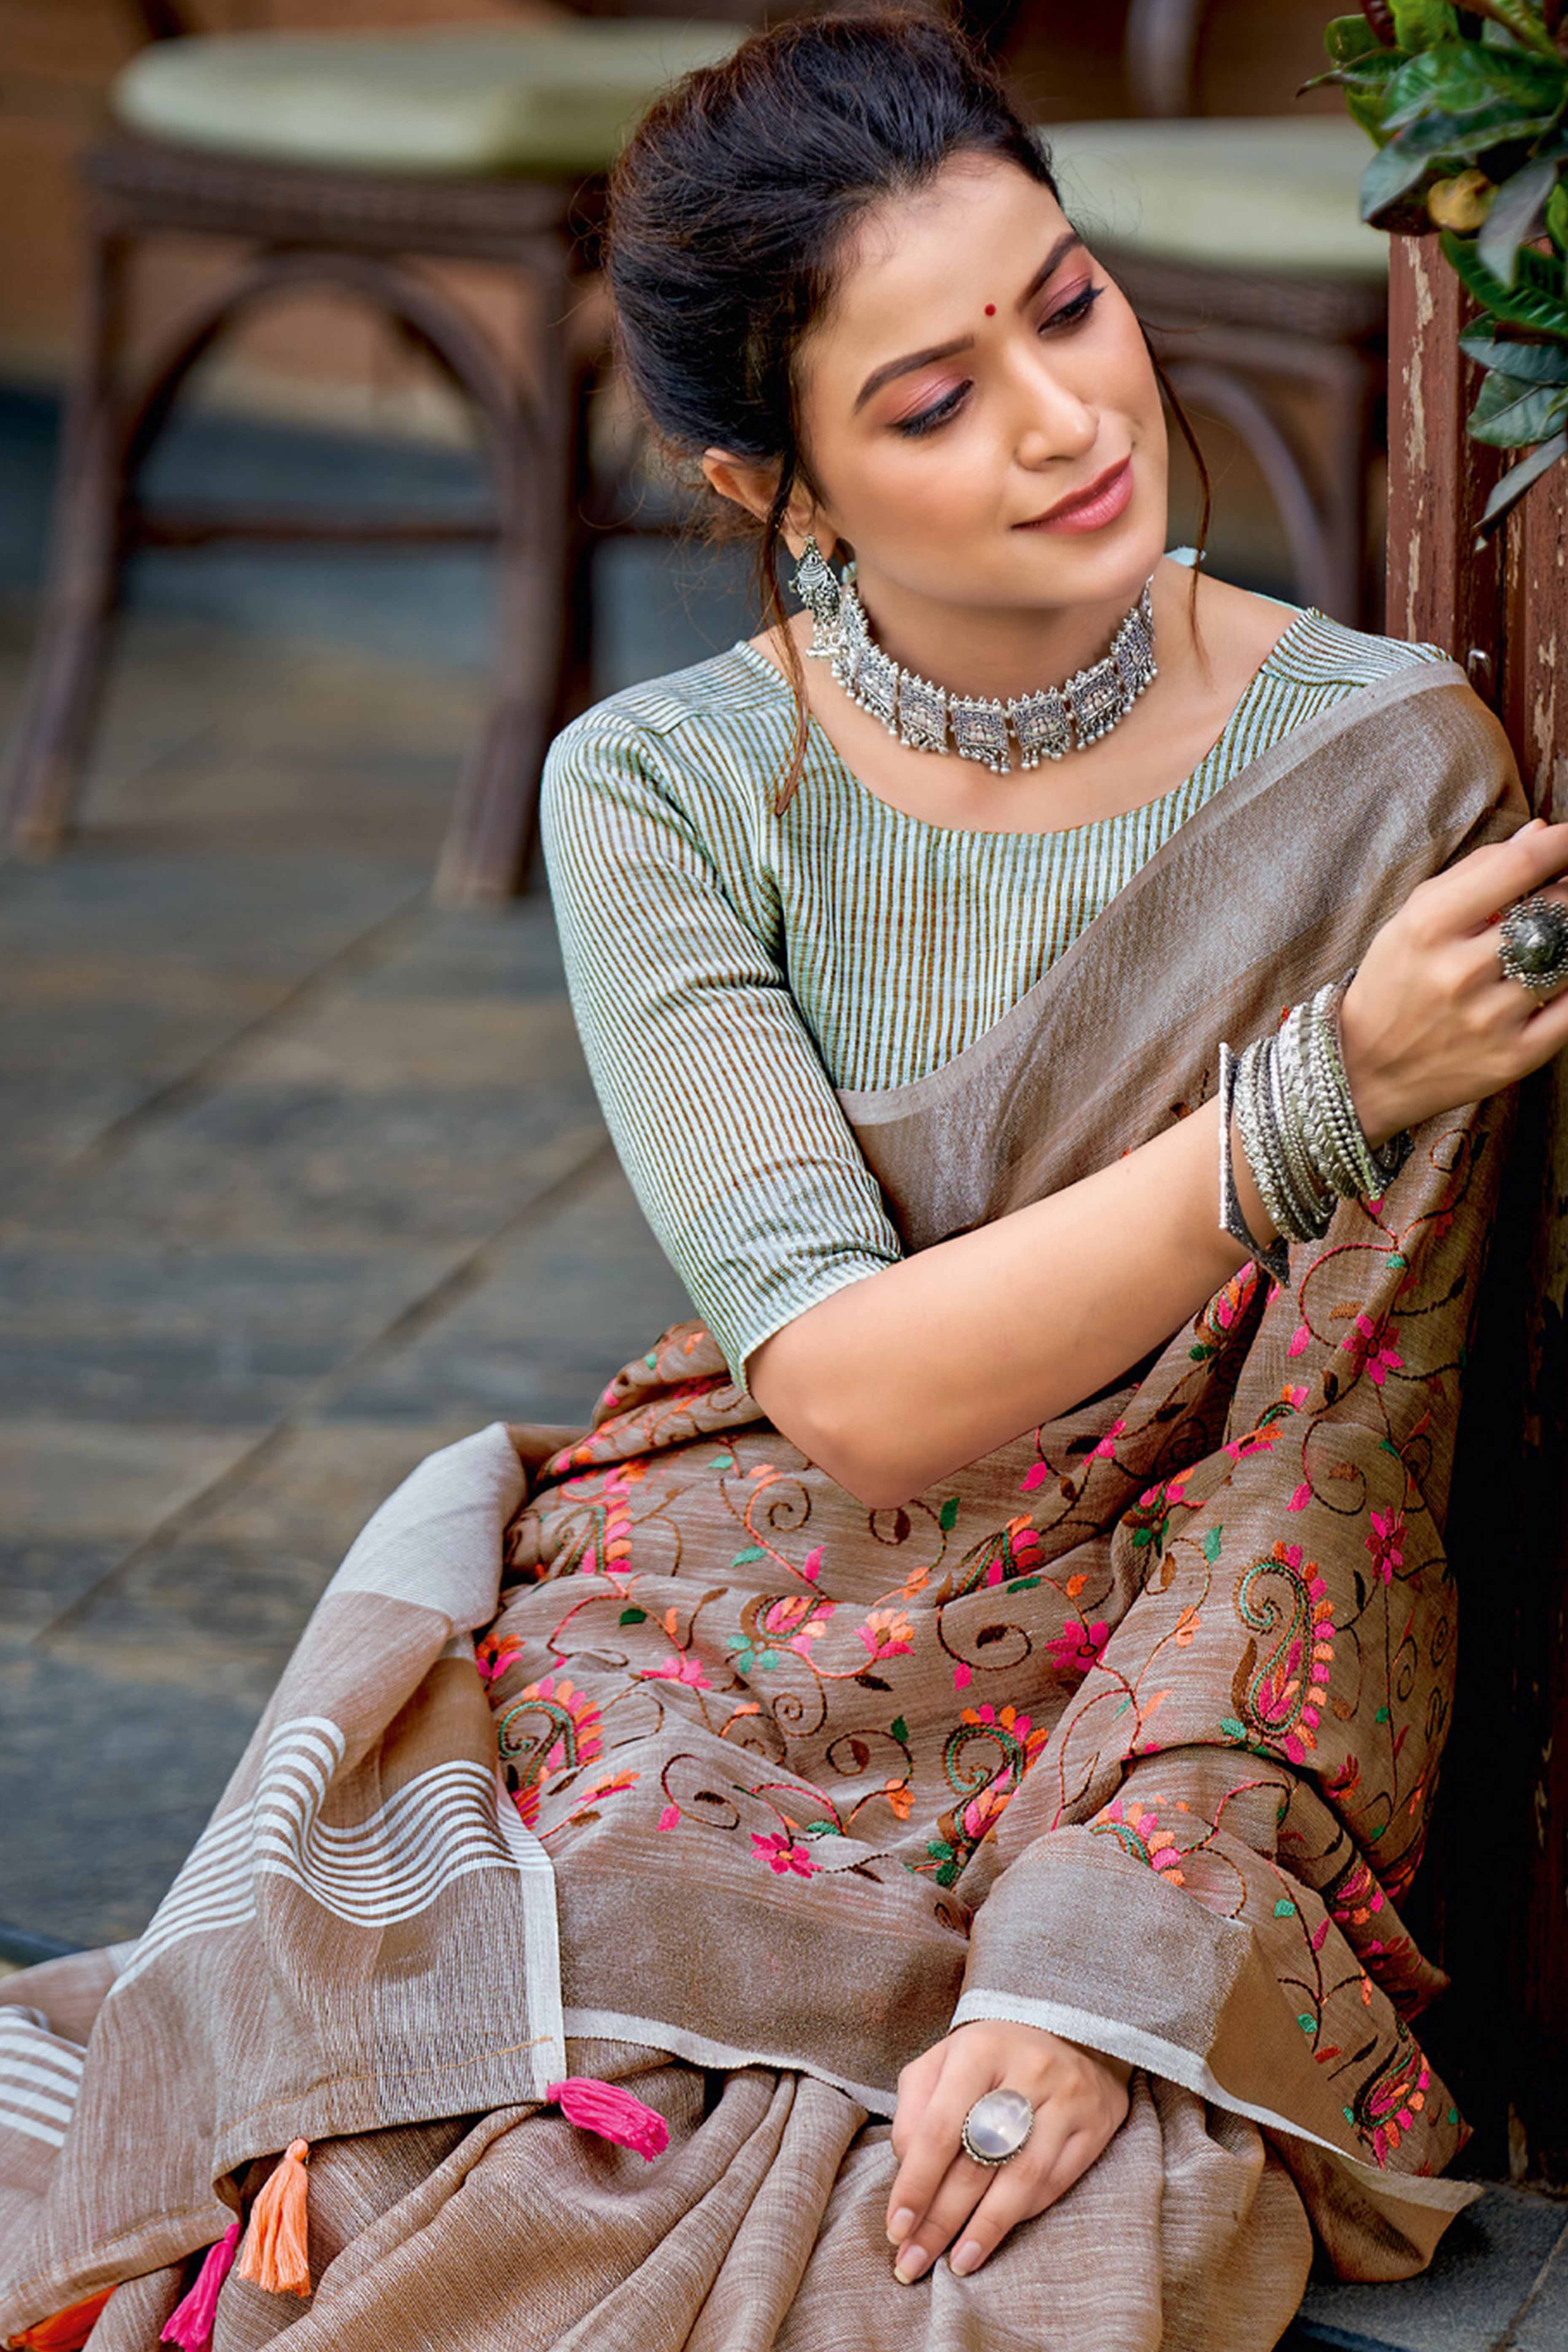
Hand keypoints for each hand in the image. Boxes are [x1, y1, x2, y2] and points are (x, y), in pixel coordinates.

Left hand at [884, 2020, 1130, 2283]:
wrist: (1071, 2032)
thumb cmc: (991, 2056)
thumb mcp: (943, 2061)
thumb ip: (915, 2107)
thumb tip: (907, 2166)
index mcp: (978, 2050)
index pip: (939, 2129)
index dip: (916, 2185)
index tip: (896, 2228)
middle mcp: (1027, 2071)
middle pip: (977, 2162)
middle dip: (940, 2221)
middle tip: (913, 2262)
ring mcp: (1066, 2099)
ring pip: (1021, 2180)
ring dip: (984, 2230)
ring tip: (957, 2263)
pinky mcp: (1095, 2125)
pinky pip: (1054, 2183)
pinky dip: (1020, 2215)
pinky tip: (993, 2236)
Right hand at [1339, 817, 1567, 1147]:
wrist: (1365, 1072)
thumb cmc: (1392, 985)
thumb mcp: (1411, 919)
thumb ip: (1475, 872)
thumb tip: (1541, 833)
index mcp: (1427, 928)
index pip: (1518, 866)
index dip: (1562, 844)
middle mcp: (1459, 973)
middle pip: (1554, 908)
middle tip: (1561, 890)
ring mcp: (1489, 1019)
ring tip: (1549, 937)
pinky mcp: (1514, 1057)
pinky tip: (1555, 974)